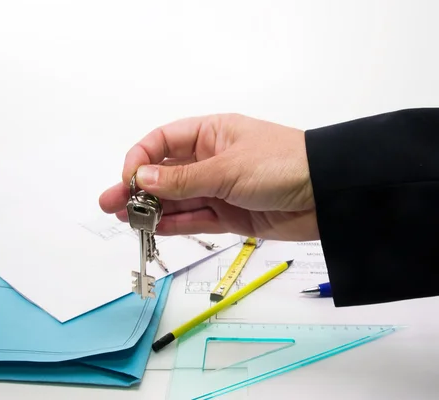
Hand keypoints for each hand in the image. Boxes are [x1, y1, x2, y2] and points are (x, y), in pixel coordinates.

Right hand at [99, 113, 317, 240]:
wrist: (328, 195)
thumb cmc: (284, 164)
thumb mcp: (227, 167)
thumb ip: (183, 178)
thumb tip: (142, 178)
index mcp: (212, 133)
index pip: (164, 141)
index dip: (141, 158)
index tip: (129, 178)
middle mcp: (212, 160)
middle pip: (166, 173)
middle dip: (138, 188)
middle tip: (111, 203)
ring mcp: (220, 189)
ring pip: (178, 200)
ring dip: (152, 209)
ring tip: (125, 220)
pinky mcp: (231, 215)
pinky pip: (196, 220)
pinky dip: (175, 224)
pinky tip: (153, 228)